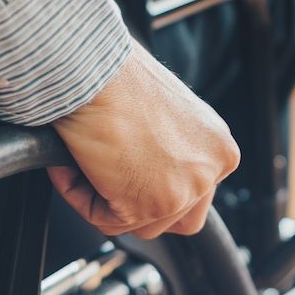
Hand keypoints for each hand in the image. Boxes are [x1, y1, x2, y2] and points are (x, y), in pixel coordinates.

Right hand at [49, 47, 239, 238]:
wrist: (95, 69)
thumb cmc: (119, 76)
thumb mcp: (166, 114)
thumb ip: (171, 148)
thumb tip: (150, 171)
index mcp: (219, 146)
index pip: (198, 192)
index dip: (157, 187)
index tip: (130, 173)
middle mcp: (212, 169)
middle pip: (175, 217)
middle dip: (136, 201)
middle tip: (105, 174)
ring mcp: (185, 190)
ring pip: (141, 224)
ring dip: (106, 199)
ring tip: (88, 161)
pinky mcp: (152, 205)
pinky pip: (106, 222)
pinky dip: (80, 198)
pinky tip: (75, 164)